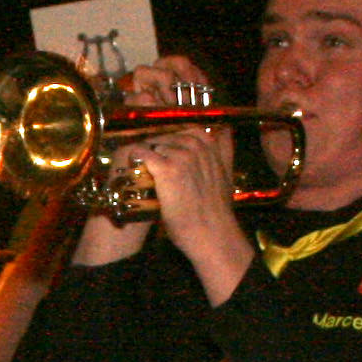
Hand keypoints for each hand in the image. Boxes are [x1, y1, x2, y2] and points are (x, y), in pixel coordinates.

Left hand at [131, 127, 247, 304]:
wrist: (210, 232)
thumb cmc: (217, 209)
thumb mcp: (227, 174)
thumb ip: (224, 151)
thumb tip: (225, 131)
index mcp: (210, 145)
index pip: (186, 129)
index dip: (173, 139)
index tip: (166, 150)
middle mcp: (196, 145)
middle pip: (167, 136)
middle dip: (158, 147)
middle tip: (152, 162)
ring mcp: (180, 155)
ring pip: (153, 144)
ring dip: (147, 155)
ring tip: (144, 169)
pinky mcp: (165, 168)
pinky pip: (142, 153)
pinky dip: (136, 159)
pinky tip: (134, 166)